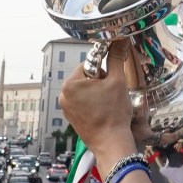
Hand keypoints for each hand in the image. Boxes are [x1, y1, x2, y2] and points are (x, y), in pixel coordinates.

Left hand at [59, 39, 137, 168]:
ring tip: (108, 104)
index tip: (112, 80)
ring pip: (86, 90)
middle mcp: (63, 95)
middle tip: (111, 94)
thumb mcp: (118, 81)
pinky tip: (103, 112)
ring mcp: (66, 108)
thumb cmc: (114, 113)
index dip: (104, 70)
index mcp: (70, 83)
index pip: (89, 64)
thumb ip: (116, 58)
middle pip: (87, 77)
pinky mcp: (71, 118)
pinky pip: (83, 103)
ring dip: (98, 92)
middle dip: (101, 82)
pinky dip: (94, 103)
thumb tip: (119, 39)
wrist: (112, 143)